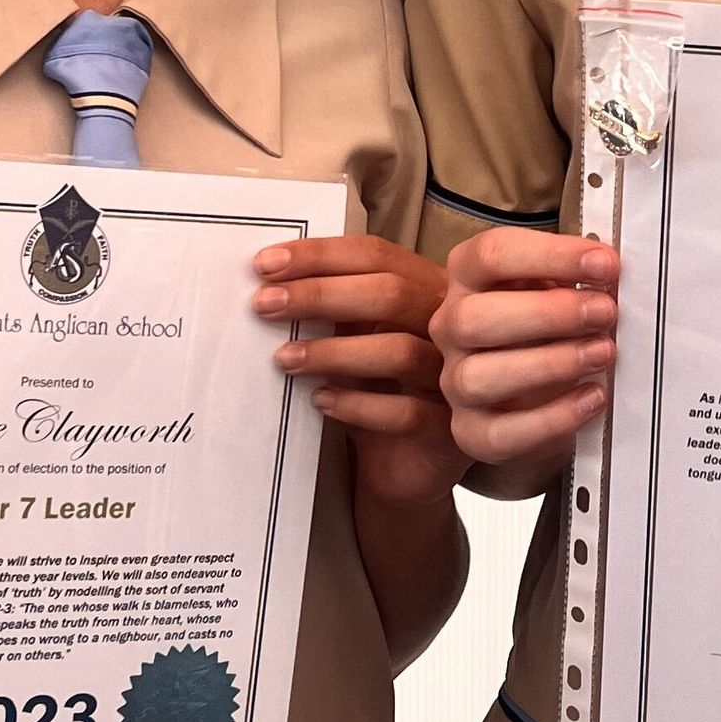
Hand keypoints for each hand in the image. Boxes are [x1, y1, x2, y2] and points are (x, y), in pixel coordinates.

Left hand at [255, 237, 458, 506]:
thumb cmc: (377, 391)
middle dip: (320, 295)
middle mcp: (449, 328)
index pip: (377, 255)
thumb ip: (332, 311)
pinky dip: (358, 405)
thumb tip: (270, 282)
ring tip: (285, 358)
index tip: (266, 263)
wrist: (404, 466)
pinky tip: (321, 402)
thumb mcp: (355, 341)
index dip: (321, 256)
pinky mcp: (449, 431)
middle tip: (265, 304)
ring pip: (399, 352)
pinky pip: (405, 413)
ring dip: (333, 352)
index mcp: (427, 290)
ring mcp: (454, 378)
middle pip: (391, 294)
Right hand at [429, 228, 619, 478]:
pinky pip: (501, 434)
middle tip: (605, 312)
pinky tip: (592, 396)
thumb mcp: (555, 289)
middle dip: (548, 314)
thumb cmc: (546, 327)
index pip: (491, 255)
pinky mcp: (471, 430)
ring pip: (479, 377)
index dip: (550, 256)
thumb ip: (575, 278)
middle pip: (475, 317)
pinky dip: (553, 418)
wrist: (531, 391)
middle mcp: (451, 326)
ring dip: (549, 364)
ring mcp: (455, 381)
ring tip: (602, 353)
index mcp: (468, 277)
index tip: (604, 264)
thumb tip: (610, 273)